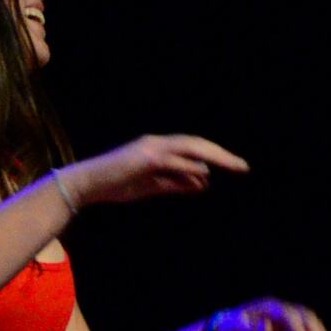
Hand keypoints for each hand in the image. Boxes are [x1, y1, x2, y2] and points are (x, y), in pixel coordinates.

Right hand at [57, 135, 250, 208]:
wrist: (87, 185)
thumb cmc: (116, 186)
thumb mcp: (153, 187)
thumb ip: (178, 183)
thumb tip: (205, 183)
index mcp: (159, 148)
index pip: (194, 148)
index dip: (216, 155)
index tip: (235, 166)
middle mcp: (157, 143)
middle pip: (197, 144)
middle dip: (222, 154)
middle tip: (243, 167)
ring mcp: (151, 149)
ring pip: (190, 148)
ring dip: (214, 157)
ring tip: (234, 166)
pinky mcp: (144, 159)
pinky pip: (173, 161)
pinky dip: (190, 167)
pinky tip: (205, 174)